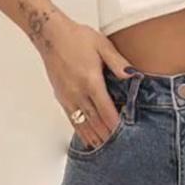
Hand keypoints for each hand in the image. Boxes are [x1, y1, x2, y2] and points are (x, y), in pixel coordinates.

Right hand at [40, 14, 136, 149]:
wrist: (51, 35)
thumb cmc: (77, 37)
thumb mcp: (102, 45)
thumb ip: (118, 63)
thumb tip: (133, 75)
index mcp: (90, 80)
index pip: (106, 109)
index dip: (116, 123)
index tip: (126, 133)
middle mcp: (77, 92)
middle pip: (95, 120)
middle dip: (108, 134)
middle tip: (120, 146)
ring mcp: (67, 97)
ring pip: (83, 123)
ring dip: (95, 137)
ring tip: (107, 149)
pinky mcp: (61, 97)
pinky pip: (72, 120)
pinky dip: (81, 131)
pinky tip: (88, 139)